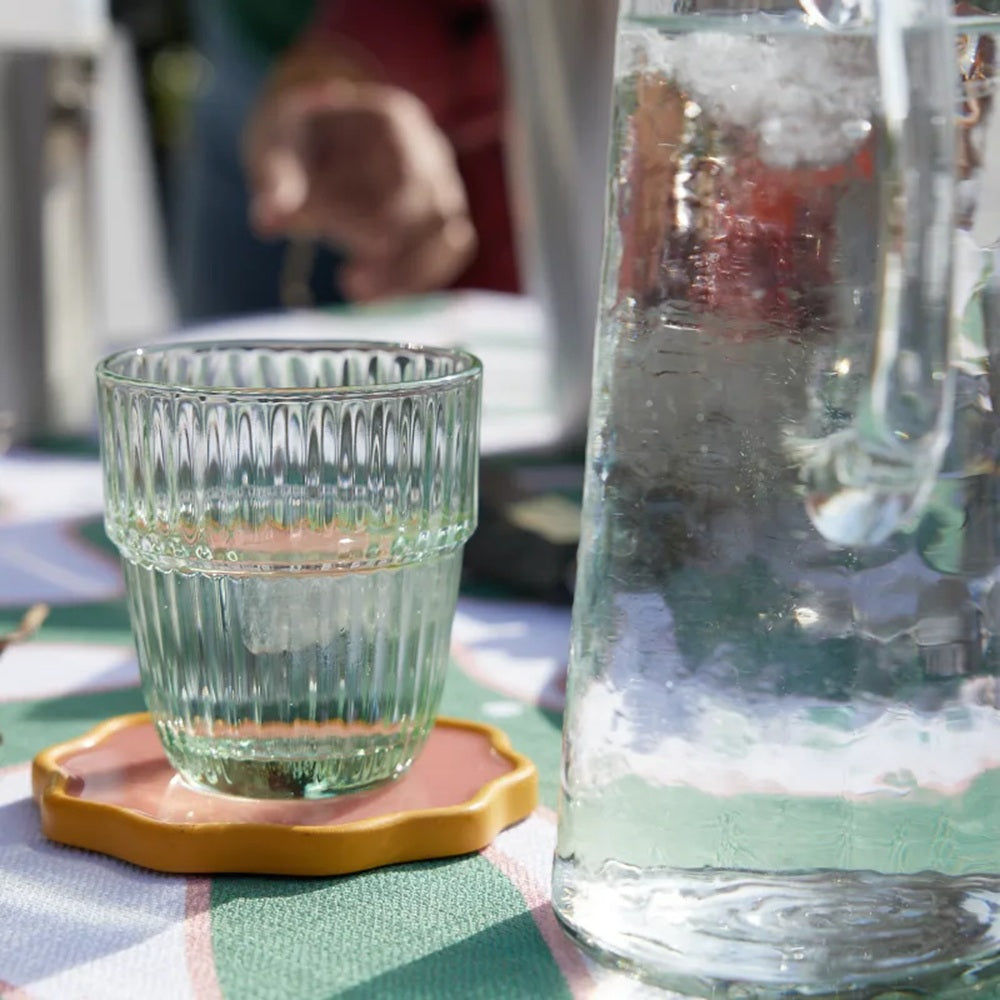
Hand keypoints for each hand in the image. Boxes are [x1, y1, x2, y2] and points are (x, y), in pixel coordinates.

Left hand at [245, 79, 476, 301]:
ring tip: (359, 294)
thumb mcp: (278, 142)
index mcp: (396, 122)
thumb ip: (277, 177)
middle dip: (398, 256)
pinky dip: (411, 282)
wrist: (316, 134)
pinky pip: (441, 258)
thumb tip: (268, 219)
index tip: (361, 248)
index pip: (416, 178)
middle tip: (350, 284)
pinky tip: (372, 297)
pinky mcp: (434, 224)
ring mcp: (440, 189)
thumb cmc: (299, 134)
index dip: (395, 219)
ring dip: (408, 276)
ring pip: (451, 241)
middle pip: (440, 213)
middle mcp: (430, 155)